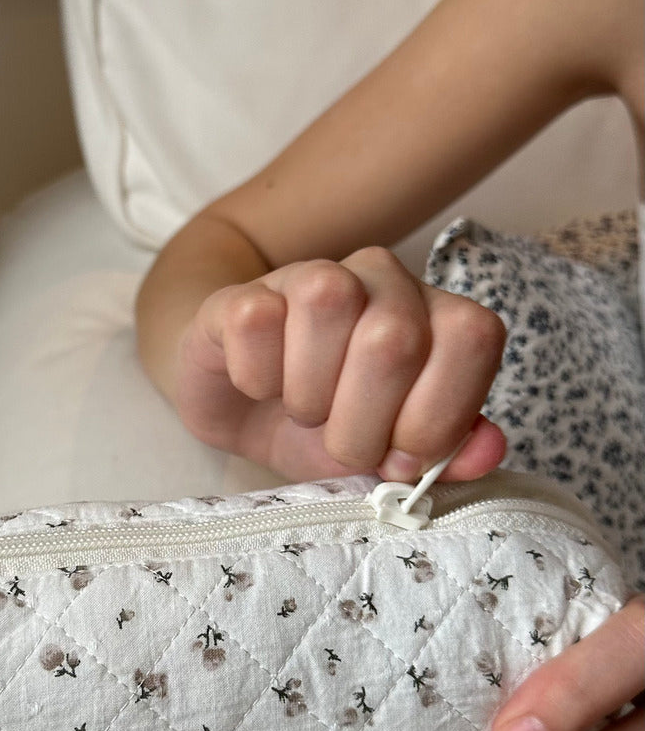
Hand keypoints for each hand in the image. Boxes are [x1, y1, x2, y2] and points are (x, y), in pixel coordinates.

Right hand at [173, 245, 507, 483]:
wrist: (242, 406)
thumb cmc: (327, 426)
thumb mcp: (389, 455)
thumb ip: (446, 454)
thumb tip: (487, 449)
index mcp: (436, 316)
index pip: (472, 338)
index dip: (439, 415)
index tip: (401, 456)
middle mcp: (384, 279)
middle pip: (394, 337)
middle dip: (363, 425)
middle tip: (342, 444)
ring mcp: (311, 274)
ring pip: (327, 301)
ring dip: (310, 393)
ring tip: (304, 412)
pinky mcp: (244, 292)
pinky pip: (257, 319)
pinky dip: (256, 376)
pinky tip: (260, 388)